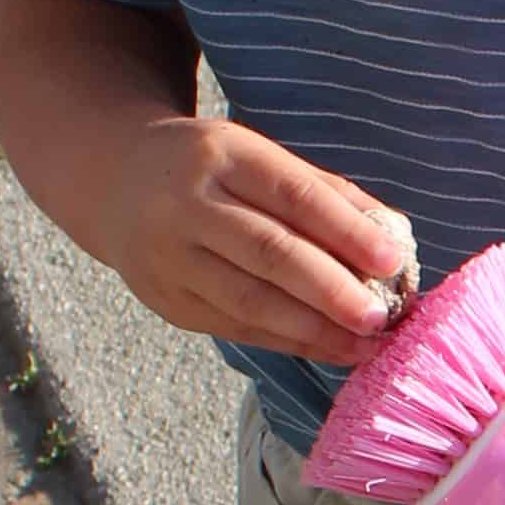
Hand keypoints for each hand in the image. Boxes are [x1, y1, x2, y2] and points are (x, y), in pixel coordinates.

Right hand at [74, 107, 411, 366]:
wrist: (112, 180)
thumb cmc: (210, 169)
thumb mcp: (256, 156)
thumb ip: (323, 192)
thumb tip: (393, 236)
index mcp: (222, 156)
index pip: (293, 195)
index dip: (345, 230)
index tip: (392, 260)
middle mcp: (188, 205)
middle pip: (269, 252)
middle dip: (331, 290)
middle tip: (380, 316)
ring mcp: (169, 257)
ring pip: (250, 300)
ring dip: (315, 329)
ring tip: (367, 345)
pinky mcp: (166, 300)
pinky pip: (236, 327)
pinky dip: (289, 341)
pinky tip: (331, 349)